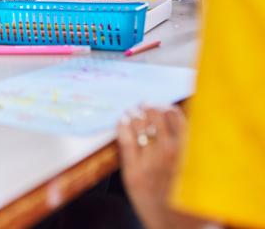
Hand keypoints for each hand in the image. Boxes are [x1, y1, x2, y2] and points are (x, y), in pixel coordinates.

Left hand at [117, 106, 192, 228]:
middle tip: (144, 105)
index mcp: (189, 151)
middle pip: (153, 114)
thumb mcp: (201, 170)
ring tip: (132, 110)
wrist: (177, 228)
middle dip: (148, 107)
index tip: (161, 106)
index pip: (174, 114)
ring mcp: (149, 162)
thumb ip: (194, 146)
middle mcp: (169, 153)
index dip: (165, 106)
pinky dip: (122, 126)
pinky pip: (124, 140)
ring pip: (137, 124)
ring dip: (133, 113)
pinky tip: (122, 120)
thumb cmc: (191, 199)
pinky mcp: (132, 173)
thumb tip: (183, 118)